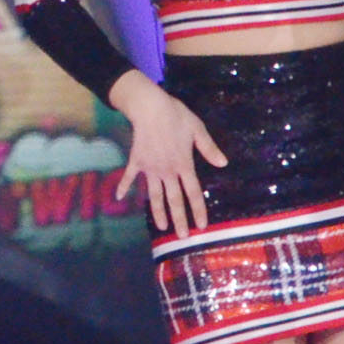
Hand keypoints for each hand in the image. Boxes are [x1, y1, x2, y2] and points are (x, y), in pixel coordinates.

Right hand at [107, 70, 227, 237]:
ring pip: (154, 195)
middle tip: (182, 237)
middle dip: (179, 220)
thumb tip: (223, 164)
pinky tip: (120, 198)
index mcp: (184, 164)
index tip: (201, 226)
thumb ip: (209, 148)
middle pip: (174, 200)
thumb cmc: (175, 115)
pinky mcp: (137, 161)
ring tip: (162, 228)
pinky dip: (124, 186)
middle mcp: (167, 171)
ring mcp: (150, 168)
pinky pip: (129, 176)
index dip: (198, 210)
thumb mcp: (197, 129)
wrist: (149, 107)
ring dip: (158, 212)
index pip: (193, 193)